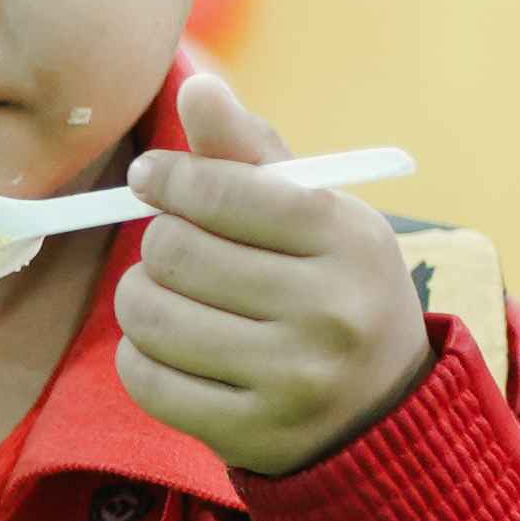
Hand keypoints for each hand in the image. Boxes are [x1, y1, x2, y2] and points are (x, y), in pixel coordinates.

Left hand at [116, 73, 430, 475]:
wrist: (379, 410)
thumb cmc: (332, 287)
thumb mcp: (316, 215)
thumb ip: (251, 153)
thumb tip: (195, 88)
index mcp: (349, 241)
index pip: (226, 190)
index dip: (171, 178)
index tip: (151, 180)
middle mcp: (329, 312)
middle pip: (175, 251)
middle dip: (159, 243)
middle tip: (175, 250)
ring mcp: (291, 379)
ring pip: (150, 314)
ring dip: (140, 298)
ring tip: (167, 296)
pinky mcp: (251, 432)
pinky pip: (145, 378)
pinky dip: (140, 356)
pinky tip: (169, 347)